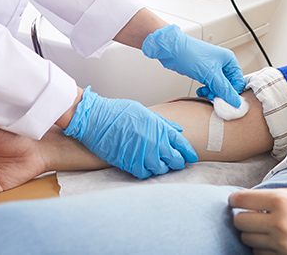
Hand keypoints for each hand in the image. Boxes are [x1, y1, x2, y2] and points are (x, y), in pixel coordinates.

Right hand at [64, 87, 198, 178]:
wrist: (96, 119)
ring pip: (162, 169)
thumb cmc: (118, 112)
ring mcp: (144, 154)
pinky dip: (147, 172)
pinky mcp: (130, 163)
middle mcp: (156, 143)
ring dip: (162, 168)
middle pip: (176, 160)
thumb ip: (163, 123)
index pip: (183, 145)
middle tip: (175, 162)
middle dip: (177, 162)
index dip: (189, 153)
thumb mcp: (145, 112)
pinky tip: (145, 167)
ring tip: (159, 164)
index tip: (191, 157)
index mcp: (161, 128)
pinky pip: (145, 174)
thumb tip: (178, 130)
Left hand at [142, 24, 245, 106]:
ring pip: (219, 87)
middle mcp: (222, 63)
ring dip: (213, 93)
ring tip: (205, 93)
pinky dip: (206, 90)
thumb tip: (235, 102)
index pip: (238, 81)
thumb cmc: (190, 54)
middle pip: (229, 85)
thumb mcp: (210, 74)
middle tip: (213, 98)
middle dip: (221, 93)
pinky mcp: (203, 72)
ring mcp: (212, 68)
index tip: (225, 101)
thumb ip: (224, 89)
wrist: (171, 50)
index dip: (233, 93)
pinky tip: (200, 91)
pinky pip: (210, 85)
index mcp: (229, 60)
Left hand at [229, 188, 286, 253]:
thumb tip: (250, 198)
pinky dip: (262, 249)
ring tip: (265, 229)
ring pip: (247, 241)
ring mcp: (281, 244)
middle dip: (243, 218)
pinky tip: (273, 242)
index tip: (235, 201)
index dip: (235, 200)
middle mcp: (278, 223)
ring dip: (252, 234)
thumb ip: (276, 195)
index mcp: (282, 200)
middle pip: (240, 222)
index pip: (241, 200)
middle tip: (251, 215)